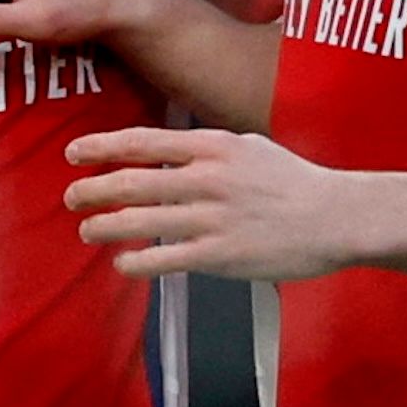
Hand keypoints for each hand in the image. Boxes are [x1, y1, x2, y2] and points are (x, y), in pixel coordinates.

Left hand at [62, 128, 357, 280]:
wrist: (336, 217)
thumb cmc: (292, 181)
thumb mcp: (248, 147)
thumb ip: (205, 149)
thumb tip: (164, 154)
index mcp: (213, 147)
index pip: (143, 142)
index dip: (102, 147)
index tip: (74, 153)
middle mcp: (207, 179)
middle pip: (132, 183)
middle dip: (92, 190)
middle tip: (70, 197)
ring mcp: (212, 219)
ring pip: (141, 223)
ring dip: (104, 227)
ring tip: (87, 230)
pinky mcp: (221, 255)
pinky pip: (165, 260)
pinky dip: (136, 262)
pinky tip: (123, 263)